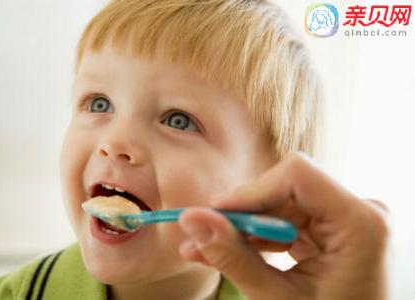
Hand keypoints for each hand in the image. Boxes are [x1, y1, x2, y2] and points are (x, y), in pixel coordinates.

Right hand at [178, 153, 388, 299]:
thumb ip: (233, 257)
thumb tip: (193, 219)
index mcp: (361, 223)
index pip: (298, 175)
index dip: (252, 189)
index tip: (215, 212)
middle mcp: (358, 212)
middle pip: (285, 189)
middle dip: (240, 213)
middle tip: (200, 233)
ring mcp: (345, 220)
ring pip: (279, 205)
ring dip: (242, 227)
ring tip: (204, 248)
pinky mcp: (330, 231)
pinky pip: (286, 221)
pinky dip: (257, 237)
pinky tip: (229, 250)